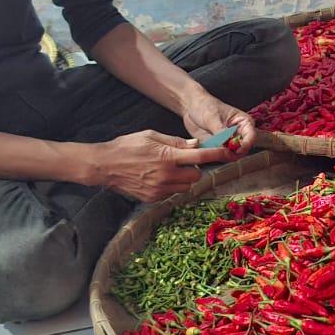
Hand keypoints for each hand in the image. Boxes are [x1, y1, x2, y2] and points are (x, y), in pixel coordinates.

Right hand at [87, 129, 230, 201]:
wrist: (104, 166)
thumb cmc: (126, 146)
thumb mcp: (151, 136)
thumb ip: (175, 141)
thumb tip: (195, 144)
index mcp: (168, 157)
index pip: (201, 156)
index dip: (218, 154)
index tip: (230, 153)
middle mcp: (166, 175)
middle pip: (196, 175)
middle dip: (194, 168)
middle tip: (183, 161)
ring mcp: (160, 189)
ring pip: (186, 186)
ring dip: (184, 178)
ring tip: (170, 169)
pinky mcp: (153, 198)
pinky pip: (172, 193)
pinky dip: (172, 186)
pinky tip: (160, 177)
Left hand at [180, 91, 256, 156]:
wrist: (191, 107)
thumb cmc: (205, 106)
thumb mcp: (213, 117)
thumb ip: (221, 131)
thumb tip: (226, 143)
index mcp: (244, 123)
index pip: (251, 137)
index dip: (246, 145)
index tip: (237, 150)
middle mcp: (239, 134)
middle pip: (243, 149)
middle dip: (233, 153)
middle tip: (222, 152)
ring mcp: (228, 142)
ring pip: (231, 155)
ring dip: (222, 156)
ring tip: (212, 149)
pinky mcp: (218, 148)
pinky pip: (219, 157)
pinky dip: (214, 156)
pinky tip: (207, 151)